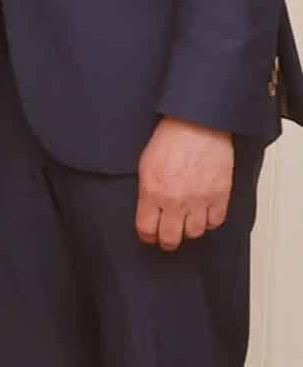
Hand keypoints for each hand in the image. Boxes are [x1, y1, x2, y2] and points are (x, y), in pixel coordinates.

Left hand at [135, 115, 233, 249]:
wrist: (198, 125)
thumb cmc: (170, 139)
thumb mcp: (145, 165)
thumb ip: (146, 191)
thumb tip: (148, 209)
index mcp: (152, 192)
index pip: (147, 228)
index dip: (147, 236)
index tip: (149, 236)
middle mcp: (176, 201)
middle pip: (171, 238)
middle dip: (167, 242)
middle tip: (167, 240)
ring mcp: (200, 200)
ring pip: (195, 233)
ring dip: (189, 231)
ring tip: (185, 225)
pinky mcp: (220, 196)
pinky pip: (216, 221)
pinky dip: (210, 222)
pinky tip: (204, 216)